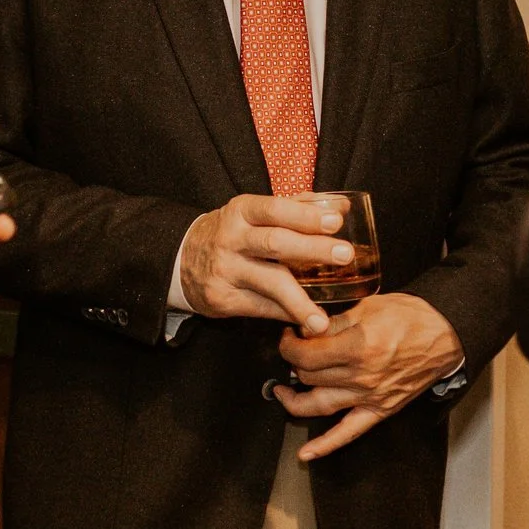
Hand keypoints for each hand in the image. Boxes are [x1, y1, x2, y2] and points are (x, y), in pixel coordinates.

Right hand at [179, 194, 351, 334]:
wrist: (183, 259)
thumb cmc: (232, 233)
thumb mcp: (254, 213)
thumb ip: (297, 209)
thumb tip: (342, 207)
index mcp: (241, 212)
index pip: (275, 209)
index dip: (306, 216)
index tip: (336, 221)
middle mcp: (231, 239)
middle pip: (276, 243)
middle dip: (313, 249)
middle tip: (345, 255)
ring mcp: (226, 270)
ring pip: (269, 283)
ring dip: (300, 301)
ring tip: (322, 318)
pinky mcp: (222, 299)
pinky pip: (261, 308)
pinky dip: (286, 314)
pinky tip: (307, 320)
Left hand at [273, 292, 464, 460]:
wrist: (446, 334)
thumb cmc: (412, 317)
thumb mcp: (369, 307)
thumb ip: (335, 322)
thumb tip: (308, 329)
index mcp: (358, 347)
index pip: (306, 354)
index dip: (289, 344)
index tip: (289, 336)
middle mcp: (361, 376)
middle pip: (309, 377)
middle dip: (294, 362)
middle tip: (295, 351)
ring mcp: (370, 397)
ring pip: (318, 405)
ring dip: (294, 400)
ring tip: (283, 391)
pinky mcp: (380, 410)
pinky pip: (348, 433)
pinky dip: (325, 446)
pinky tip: (305, 454)